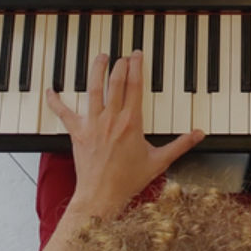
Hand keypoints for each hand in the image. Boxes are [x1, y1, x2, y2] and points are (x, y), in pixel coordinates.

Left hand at [47, 51, 203, 217]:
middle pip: (115, 82)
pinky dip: (56, 101)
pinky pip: (63, 113)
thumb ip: (180, 145)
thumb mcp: (159, 162)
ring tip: (100, 57)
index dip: (136, 67)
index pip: (135, 86)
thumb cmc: (129, 180)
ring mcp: (92, 123)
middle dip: (119, 65)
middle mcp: (111, 119)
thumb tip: (199, 134)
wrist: (102, 195)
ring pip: (93, 89)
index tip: (137, 55)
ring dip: (96, 71)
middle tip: (123, 55)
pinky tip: (51, 91)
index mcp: (131, 122)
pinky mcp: (77, 132)